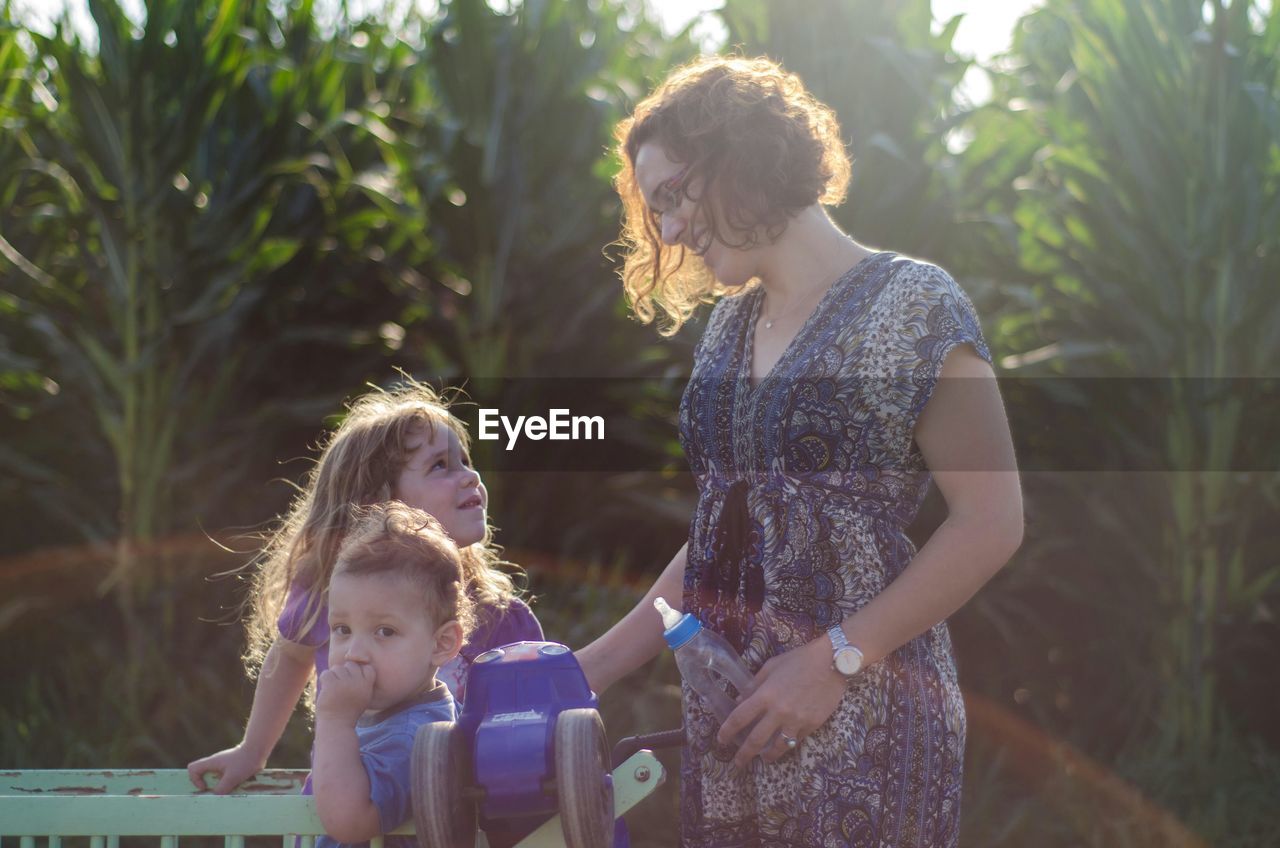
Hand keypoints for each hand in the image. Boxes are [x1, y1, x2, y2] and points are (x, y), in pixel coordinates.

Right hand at [186, 743, 265, 793]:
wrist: (258, 751)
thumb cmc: (244, 762)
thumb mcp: (232, 778)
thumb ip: (221, 788)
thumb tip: (215, 797)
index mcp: (212, 762)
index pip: (193, 768)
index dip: (195, 780)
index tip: (205, 787)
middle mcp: (215, 764)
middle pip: (203, 776)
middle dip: (208, 787)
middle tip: (216, 794)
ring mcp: (223, 767)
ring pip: (215, 780)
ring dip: (220, 788)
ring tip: (229, 792)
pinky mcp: (231, 770)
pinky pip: (225, 780)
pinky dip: (228, 786)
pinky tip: (236, 789)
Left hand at [316, 662, 374, 723]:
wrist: (337, 725)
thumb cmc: (349, 711)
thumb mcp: (363, 696)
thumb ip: (362, 681)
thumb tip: (354, 662)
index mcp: (367, 685)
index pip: (366, 667)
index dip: (358, 672)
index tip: (352, 683)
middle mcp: (358, 682)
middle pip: (350, 665)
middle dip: (344, 673)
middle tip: (340, 687)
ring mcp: (344, 683)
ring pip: (337, 668)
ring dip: (333, 677)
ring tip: (333, 690)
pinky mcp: (331, 685)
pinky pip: (326, 673)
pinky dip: (324, 680)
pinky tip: (326, 689)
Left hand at [716, 637, 846, 768]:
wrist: (833, 662)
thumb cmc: (800, 660)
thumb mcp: (772, 666)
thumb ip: (754, 684)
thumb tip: (740, 699)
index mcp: (765, 695)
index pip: (739, 718)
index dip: (727, 731)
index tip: (721, 740)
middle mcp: (778, 712)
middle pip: (755, 740)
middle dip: (743, 755)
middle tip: (737, 763)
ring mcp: (796, 721)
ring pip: (777, 747)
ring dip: (767, 756)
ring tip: (762, 759)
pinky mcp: (812, 726)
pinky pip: (796, 740)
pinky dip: (787, 745)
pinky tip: (783, 746)